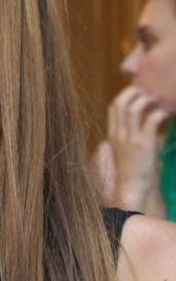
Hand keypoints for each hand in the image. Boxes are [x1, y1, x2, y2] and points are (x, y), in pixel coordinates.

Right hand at [106, 86, 169, 211]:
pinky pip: (151, 120)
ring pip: (134, 108)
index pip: (113, 106)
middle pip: (121, 102)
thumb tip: (153, 120)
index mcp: (113, 133)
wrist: (132, 188)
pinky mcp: (144, 144)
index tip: (139, 93)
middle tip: (149, 92)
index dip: (125, 95)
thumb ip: (136, 133)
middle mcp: (119, 133)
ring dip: (147, 100)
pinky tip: (166, 114)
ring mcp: (130, 138)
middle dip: (135, 92)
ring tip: (158, 101)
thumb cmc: (134, 169)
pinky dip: (159, 113)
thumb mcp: (128, 149)